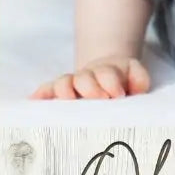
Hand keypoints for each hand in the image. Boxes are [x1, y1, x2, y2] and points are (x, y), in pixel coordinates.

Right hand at [31, 55, 149, 98]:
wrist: (109, 76)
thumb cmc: (124, 84)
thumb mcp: (136, 78)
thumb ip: (139, 79)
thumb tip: (136, 88)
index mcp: (108, 72)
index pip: (107, 74)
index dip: (111, 83)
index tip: (117, 95)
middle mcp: (87, 76)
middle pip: (84, 78)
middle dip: (89, 88)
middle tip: (99, 100)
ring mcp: (72, 84)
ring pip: (64, 83)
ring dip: (64, 91)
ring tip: (67, 101)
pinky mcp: (59, 92)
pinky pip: (48, 90)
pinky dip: (41, 94)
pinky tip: (34, 101)